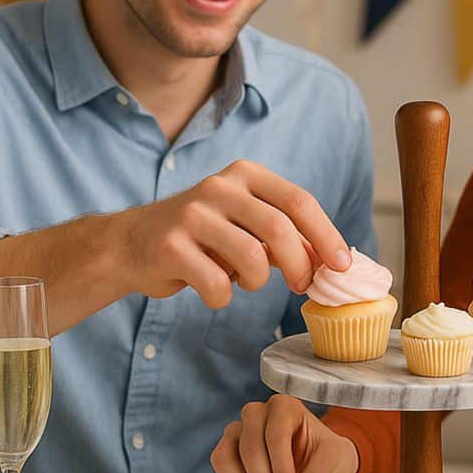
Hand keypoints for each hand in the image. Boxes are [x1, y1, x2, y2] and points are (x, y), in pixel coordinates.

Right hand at [113, 160, 350, 307]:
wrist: (130, 243)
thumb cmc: (202, 236)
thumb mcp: (245, 223)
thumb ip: (285, 236)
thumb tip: (332, 261)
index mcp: (245, 175)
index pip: (298, 201)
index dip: (326, 235)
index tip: (342, 266)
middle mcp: (219, 188)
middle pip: (279, 228)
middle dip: (300, 265)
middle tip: (302, 286)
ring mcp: (192, 215)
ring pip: (251, 258)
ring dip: (258, 282)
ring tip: (246, 281)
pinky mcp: (170, 246)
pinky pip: (217, 283)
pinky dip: (223, 297)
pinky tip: (214, 290)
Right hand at [211, 395, 359, 472]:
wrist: (315, 461)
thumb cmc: (322, 451)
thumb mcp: (335, 458)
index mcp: (285, 407)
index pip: (276, 433)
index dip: (281, 466)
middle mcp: (257, 415)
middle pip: (249, 448)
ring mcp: (237, 433)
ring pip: (225, 459)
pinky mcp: (227, 454)